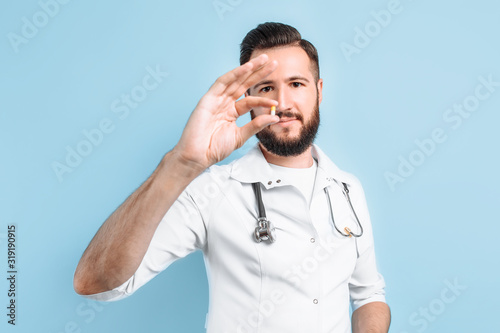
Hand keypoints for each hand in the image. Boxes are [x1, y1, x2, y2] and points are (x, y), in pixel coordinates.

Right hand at [173, 54, 279, 170]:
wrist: (198, 156)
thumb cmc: (214, 148)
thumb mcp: (240, 136)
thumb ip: (256, 125)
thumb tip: (275, 117)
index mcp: (231, 112)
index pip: (250, 100)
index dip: (263, 99)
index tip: (276, 102)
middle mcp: (224, 103)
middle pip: (244, 84)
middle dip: (258, 73)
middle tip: (273, 63)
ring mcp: (216, 99)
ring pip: (235, 79)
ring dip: (249, 68)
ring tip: (263, 59)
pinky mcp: (208, 98)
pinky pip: (222, 82)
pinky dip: (235, 74)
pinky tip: (247, 67)